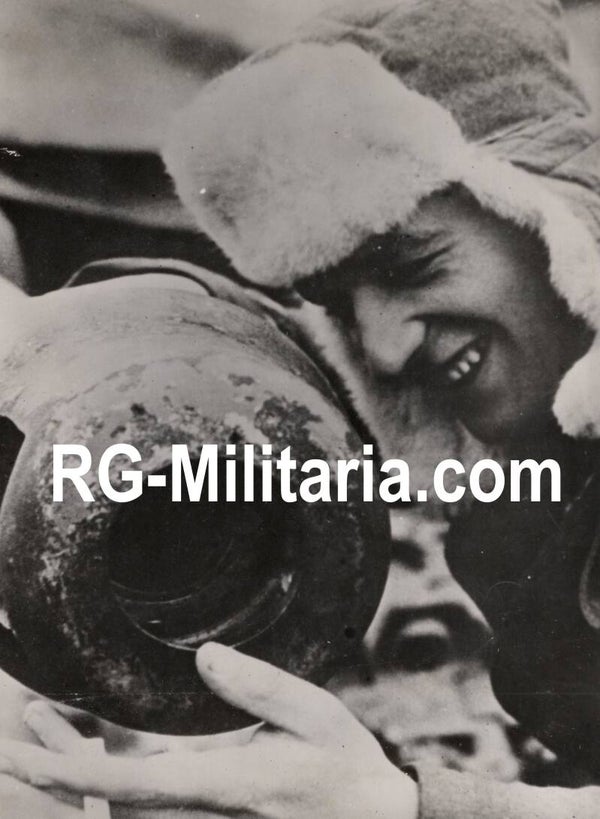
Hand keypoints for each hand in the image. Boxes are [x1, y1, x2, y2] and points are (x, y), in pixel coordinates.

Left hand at [0, 643, 418, 817]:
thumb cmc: (343, 770)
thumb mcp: (315, 715)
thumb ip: (260, 687)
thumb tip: (205, 655)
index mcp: (222, 787)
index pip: (127, 785)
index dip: (67, 768)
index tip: (21, 750)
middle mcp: (199, 815)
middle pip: (105, 801)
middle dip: (54, 764)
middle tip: (26, 722)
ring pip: (118, 804)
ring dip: (75, 766)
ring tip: (47, 720)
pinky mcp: (207, 814)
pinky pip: (143, 800)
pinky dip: (107, 773)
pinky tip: (101, 741)